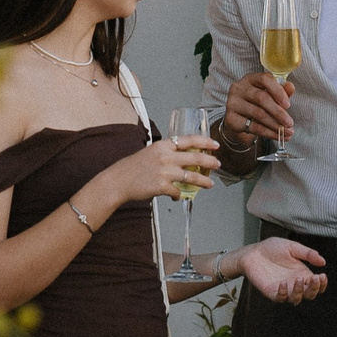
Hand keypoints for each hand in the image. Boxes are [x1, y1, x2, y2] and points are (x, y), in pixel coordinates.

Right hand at [97, 134, 220, 205]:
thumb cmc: (132, 167)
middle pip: (195, 157)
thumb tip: (182, 159)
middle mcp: (166, 156)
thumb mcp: (150, 152)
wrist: (118, 181)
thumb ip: (166, 153)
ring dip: (203, 181)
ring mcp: (165, 171)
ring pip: (191, 176)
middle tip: (218, 164)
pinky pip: (177, 192)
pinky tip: (177, 197)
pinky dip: (178, 196)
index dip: (204, 142)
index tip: (215, 144)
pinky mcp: (162, 186)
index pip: (188, 140)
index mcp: (163, 145)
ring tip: (210, 184)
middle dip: (210, 161)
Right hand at [218, 70, 293, 153]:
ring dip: (275, 124)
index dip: (278, 91)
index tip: (288, 104)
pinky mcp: (231, 119)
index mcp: (250, 79)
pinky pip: (253, 127)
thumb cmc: (257, 105)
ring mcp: (232, 103)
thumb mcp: (270, 96)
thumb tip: (291, 86)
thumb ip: (281, 91)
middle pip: (261, 98)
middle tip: (290, 122)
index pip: (264, 79)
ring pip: (258, 114)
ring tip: (287, 132)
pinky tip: (278, 136)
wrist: (240, 121)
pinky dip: (268, 133)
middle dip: (278, 112)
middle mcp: (238, 88)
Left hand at [235, 238, 327, 303]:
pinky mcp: (272, 292)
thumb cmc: (271, 249)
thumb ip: (308, 254)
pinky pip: (281, 298)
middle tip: (314, 279)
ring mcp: (284, 289)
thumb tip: (323, 261)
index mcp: (302, 273)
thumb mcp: (292, 247)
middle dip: (314, 288)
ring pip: (297, 299)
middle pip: (310, 294)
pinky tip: (283, 283)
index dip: (322, 284)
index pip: (317, 284)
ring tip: (298, 279)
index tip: (322, 275)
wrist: (253, 252)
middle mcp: (295, 283)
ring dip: (300, 291)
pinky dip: (284, 293)